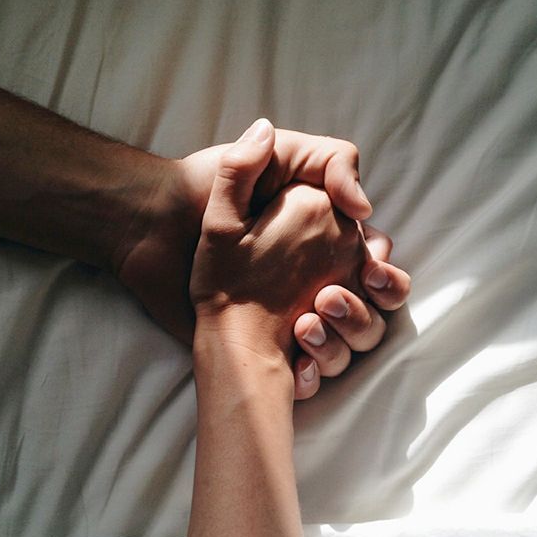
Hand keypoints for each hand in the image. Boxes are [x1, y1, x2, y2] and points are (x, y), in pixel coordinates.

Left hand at [117, 120, 408, 388]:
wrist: (155, 234)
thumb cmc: (201, 194)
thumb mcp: (265, 168)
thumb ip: (321, 162)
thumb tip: (365, 202)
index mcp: (321, 236)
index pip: (374, 261)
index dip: (381, 271)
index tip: (369, 270)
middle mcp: (317, 277)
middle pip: (370, 308)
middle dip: (363, 313)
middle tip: (329, 301)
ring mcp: (298, 312)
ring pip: (350, 344)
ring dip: (338, 343)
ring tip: (305, 326)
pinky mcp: (275, 341)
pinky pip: (314, 372)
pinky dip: (310, 374)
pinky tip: (295, 366)